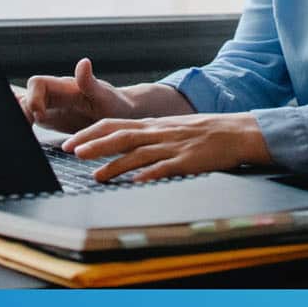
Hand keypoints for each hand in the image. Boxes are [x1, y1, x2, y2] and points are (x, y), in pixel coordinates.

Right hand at [21, 58, 135, 132]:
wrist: (121, 115)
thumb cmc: (115, 104)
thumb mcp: (105, 96)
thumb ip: (90, 82)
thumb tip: (83, 62)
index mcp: (65, 87)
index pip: (37, 83)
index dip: (32, 97)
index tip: (41, 115)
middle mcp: (54, 95)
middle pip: (25, 96)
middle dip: (22, 111)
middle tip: (29, 129)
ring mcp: (50, 107)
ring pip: (25, 107)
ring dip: (21, 118)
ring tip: (25, 135)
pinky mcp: (50, 120)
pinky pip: (30, 118)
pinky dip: (24, 124)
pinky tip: (25, 136)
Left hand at [61, 112, 271, 182]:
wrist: (237, 132)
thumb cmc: (205, 132)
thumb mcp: (172, 128)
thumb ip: (149, 136)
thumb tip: (123, 146)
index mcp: (153, 125)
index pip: (114, 125)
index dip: (90, 133)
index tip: (70, 143)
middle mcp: (158, 133)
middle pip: (120, 136)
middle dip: (94, 145)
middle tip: (71, 152)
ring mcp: (172, 146)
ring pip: (138, 154)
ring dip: (115, 164)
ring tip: (96, 176)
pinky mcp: (187, 161)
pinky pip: (165, 167)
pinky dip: (149, 174)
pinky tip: (136, 181)